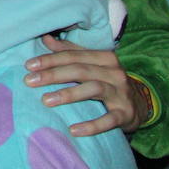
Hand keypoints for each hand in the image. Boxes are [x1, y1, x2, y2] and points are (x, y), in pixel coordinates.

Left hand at [25, 34, 145, 134]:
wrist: (140, 105)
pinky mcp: (126, 113)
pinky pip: (109, 119)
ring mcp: (121, 93)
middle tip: (30, 81)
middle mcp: (114, 73)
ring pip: (94, 89)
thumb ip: (70, 51)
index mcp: (104, 58)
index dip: (50, 59)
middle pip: (81, 70)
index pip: (73, 56)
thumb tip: (46, 38)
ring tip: (46, 100)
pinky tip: (74, 130)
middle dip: (53, 74)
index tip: (29, 66)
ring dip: (69, 94)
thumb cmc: (107, 81)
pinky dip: (92, 125)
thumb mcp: (91, 64)